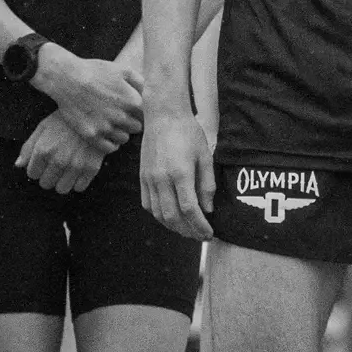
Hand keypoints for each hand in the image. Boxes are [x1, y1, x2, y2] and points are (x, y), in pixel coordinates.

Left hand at [18, 111, 106, 193]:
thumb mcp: (44, 126)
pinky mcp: (91, 168)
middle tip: (57, 163)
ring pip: (61, 189)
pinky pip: (79, 188)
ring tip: (67, 168)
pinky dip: (78, 181)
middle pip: (46, 184)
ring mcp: (75, 165)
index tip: (45, 160)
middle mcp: (58, 160)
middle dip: (49, 175)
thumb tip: (18, 165)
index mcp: (43, 149)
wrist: (96, 112)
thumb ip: (29, 146)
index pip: (32, 174)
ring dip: (63, 181)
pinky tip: (79, 169)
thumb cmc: (67, 119)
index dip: (37, 167)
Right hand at [34, 46, 140, 149]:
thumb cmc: (96, 72)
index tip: (135, 109)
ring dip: (121, 132)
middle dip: (132, 122)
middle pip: (137, 128)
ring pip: (124, 138)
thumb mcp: (123, 70)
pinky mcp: (92, 136)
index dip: (141, 112)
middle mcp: (121, 117)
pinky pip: (110, 148)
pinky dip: (111, 142)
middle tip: (122, 115)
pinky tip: (107, 133)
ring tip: (113, 123)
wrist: (67, 79)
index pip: (148, 115)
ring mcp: (106, 128)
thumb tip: (151, 93)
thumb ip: (141, 82)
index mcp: (133, 101)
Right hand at [139, 110, 215, 239]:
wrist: (164, 115)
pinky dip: (159, 215)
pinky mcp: (142, 177)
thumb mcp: (205, 156)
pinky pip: (148, 204)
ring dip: (173, 226)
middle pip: (172, 217)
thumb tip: (207, 209)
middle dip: (188, 231)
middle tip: (200, 236)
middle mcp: (162, 179)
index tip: (209, 232)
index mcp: (180, 173)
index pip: (189, 209)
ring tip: (187, 229)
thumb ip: (207, 185)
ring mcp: (149, 179)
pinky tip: (170, 216)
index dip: (199, 225)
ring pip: (158, 214)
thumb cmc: (188, 132)